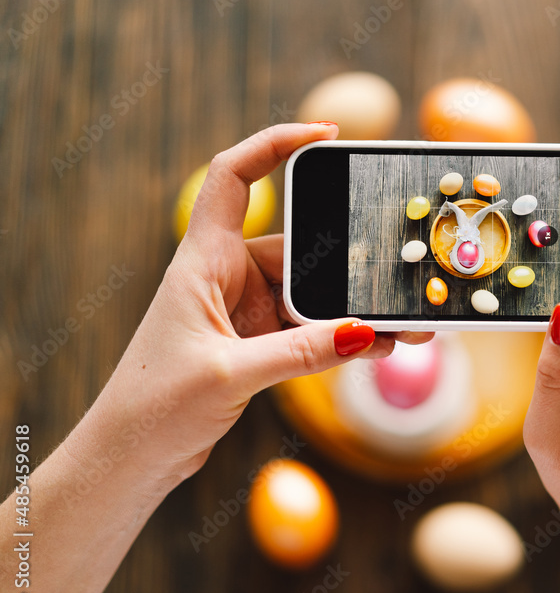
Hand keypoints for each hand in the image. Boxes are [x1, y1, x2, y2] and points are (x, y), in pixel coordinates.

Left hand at [85, 123, 430, 486]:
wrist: (130, 457)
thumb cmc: (154, 405)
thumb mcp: (231, 374)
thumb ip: (302, 353)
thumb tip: (366, 333)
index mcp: (203, 261)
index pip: (234, 178)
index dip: (275, 144)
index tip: (325, 135)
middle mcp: (225, 277)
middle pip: (297, 248)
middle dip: (345, 262)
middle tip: (390, 272)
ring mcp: (243, 311)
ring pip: (309, 295)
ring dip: (348, 310)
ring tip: (396, 324)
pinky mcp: (255, 343)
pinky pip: (308, 329)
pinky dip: (339, 337)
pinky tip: (374, 347)